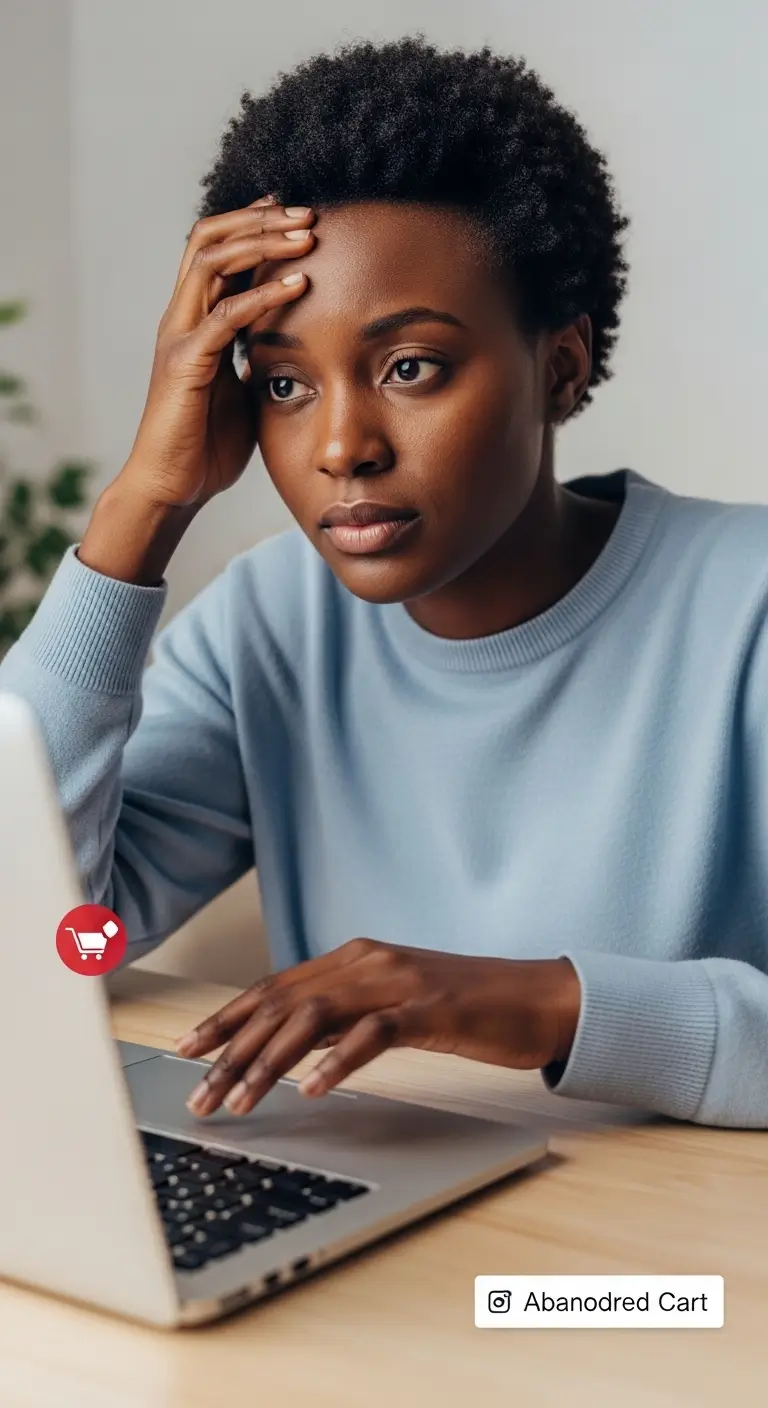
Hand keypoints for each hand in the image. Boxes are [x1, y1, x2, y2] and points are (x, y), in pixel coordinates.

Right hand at [121, 194, 315, 508]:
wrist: (173, 487)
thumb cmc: (207, 445)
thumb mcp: (242, 391)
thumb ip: (256, 359)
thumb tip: (287, 346)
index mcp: (195, 321)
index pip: (218, 250)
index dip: (253, 224)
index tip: (296, 213)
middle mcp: (181, 319)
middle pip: (210, 239)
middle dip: (260, 220)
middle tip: (308, 213)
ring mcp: (180, 337)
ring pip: (212, 262)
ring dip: (262, 243)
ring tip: (307, 236)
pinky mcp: (186, 364)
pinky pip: (224, 315)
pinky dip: (262, 295)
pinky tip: (298, 286)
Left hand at [175, 939, 580, 1116]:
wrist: (541, 998)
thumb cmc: (467, 1007)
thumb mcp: (393, 1005)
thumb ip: (345, 1014)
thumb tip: (288, 1044)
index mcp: (355, 958)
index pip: (274, 987)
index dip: (227, 1018)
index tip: (188, 1051)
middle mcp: (369, 961)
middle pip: (282, 1003)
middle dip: (233, 1049)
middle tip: (199, 1093)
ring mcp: (401, 982)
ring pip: (315, 1017)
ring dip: (269, 1062)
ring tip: (241, 1100)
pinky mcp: (433, 1009)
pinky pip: (374, 1034)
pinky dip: (337, 1061)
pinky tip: (312, 1090)